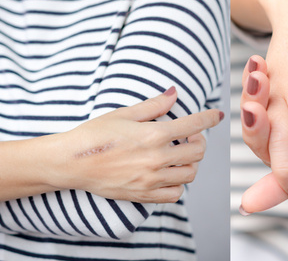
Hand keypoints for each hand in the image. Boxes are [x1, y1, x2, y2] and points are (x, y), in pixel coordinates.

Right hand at [50, 87, 222, 202]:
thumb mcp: (124, 113)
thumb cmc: (94, 134)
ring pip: (190, 174)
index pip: (194, 125)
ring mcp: (151, 179)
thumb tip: (174, 93)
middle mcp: (156, 158)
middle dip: (199, 142)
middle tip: (188, 136)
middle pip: (198, 152)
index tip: (217, 115)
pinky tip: (168, 174)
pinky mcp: (143, 194)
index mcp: (153, 135)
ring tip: (178, 155)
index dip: (209, 118)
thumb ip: (154, 105)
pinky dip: (177, 185)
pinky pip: (175, 194)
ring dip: (190, 163)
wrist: (70, 162)